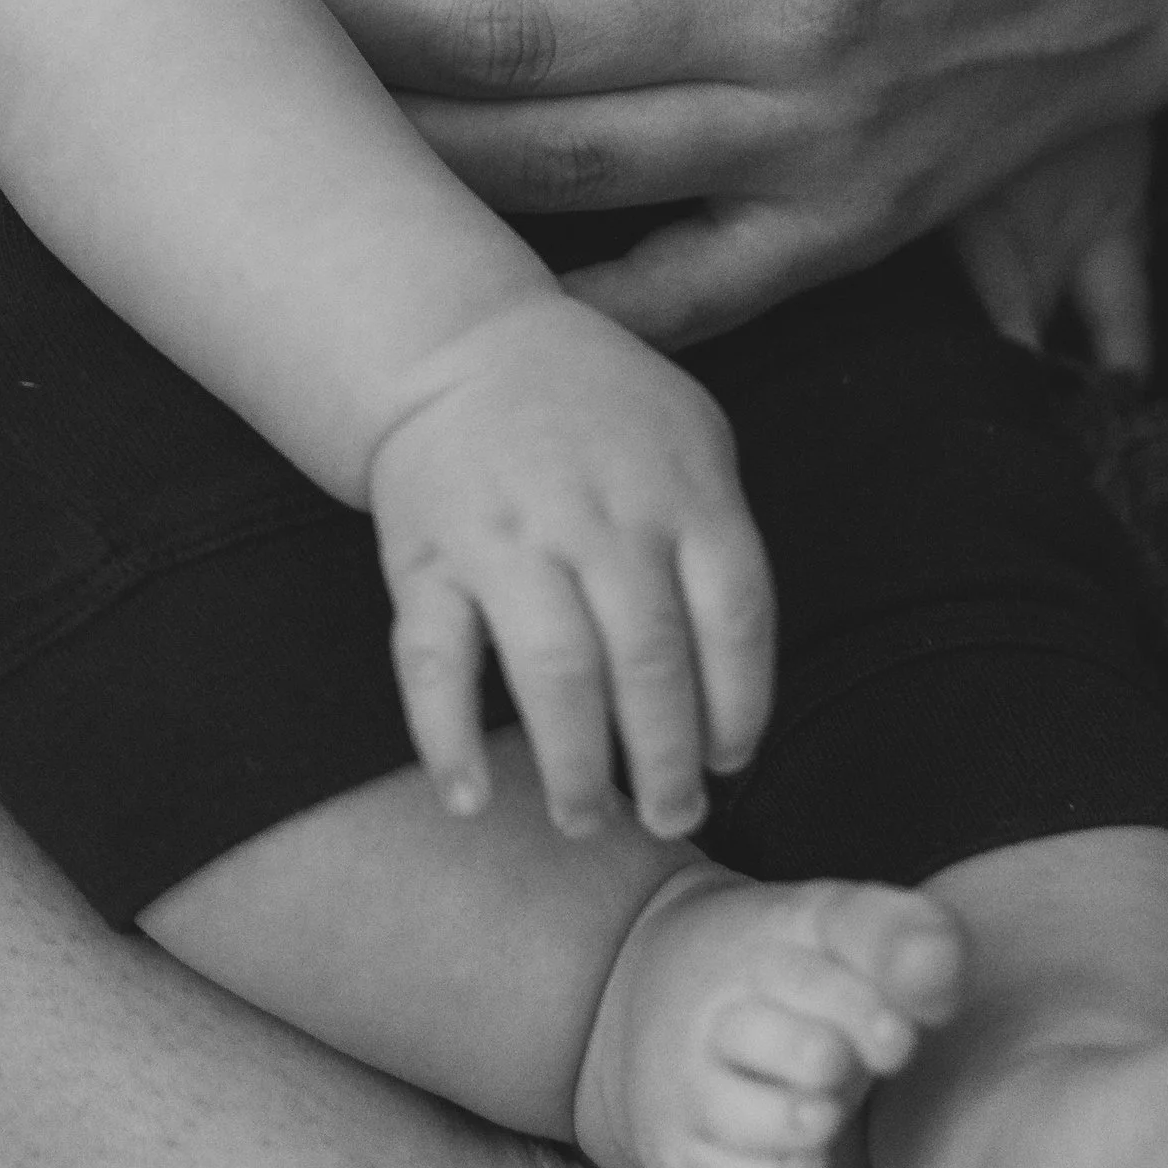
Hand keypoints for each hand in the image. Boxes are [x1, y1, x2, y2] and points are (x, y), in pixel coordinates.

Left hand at [267, 0, 1167, 344]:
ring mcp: (803, 140)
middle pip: (512, 21)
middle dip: (339, 0)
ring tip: (251, 114)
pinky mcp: (831, 234)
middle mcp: (784, 7)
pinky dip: (550, 311)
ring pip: (555, 165)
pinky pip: (670, 298)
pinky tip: (419, 291)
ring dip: (396, 147)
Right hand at [367, 290, 774, 841]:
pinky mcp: (427, 558)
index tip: (728, 760)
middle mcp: (598, 515)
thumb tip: (733, 688)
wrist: (459, 346)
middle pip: (650, 658)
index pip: (734, 615)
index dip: (740, 706)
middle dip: (665, 762)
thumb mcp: (688, 435)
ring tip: (586, 820)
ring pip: (555, 670)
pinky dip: (447, 737)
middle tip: (671, 820)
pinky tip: (470, 798)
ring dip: (575, 766)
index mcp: (677, 487)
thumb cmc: (594, 407)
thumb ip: (718, 540)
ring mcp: (508, 537)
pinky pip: (435, 660)